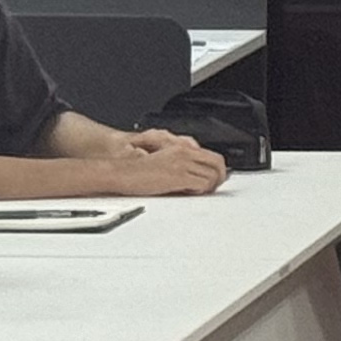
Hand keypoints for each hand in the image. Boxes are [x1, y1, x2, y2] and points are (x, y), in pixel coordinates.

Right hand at [112, 134, 228, 196]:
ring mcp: (182, 164)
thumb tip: (195, 176)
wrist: (121, 172)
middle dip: (220, 176)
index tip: (215, 178)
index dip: (217, 169)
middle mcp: (184, 153)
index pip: (212, 155)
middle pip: (218, 163)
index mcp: (181, 148)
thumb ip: (181, 164)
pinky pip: (202, 184)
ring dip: (209, 185)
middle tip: (213, 186)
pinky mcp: (177, 176)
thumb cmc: (137, 170)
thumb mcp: (163, 161)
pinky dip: (200, 190)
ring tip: (199, 191)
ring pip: (212, 175)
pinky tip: (190, 192)